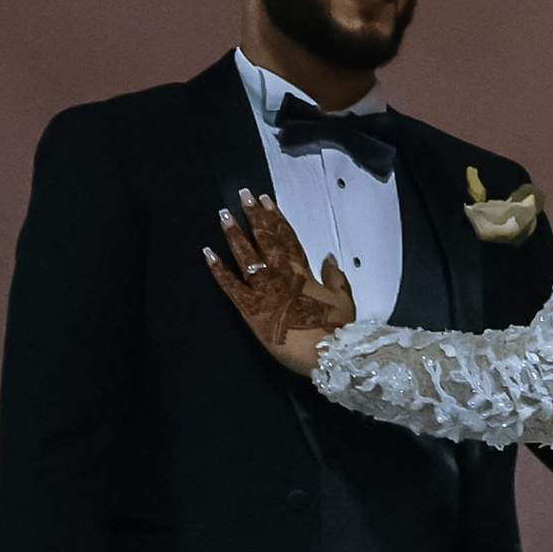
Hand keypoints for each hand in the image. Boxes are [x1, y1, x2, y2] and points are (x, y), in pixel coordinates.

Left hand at [205, 191, 356, 371]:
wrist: (325, 355)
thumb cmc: (336, 331)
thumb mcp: (343, 301)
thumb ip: (335, 277)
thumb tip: (329, 257)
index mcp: (303, 273)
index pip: (287, 238)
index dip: (276, 218)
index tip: (266, 201)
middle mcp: (281, 277)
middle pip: (265, 241)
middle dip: (254, 217)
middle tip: (243, 196)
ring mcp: (264, 292)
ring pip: (247, 257)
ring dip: (235, 235)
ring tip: (225, 215)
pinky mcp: (251, 310)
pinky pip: (231, 286)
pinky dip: (218, 270)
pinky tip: (208, 253)